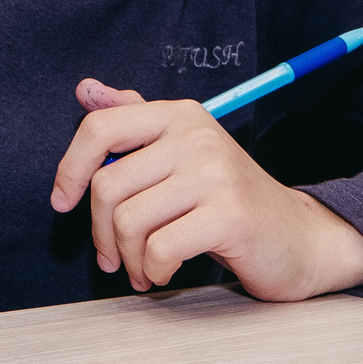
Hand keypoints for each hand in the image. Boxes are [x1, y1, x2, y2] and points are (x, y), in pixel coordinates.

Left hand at [48, 80, 362, 299]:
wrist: (299, 237)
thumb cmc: (230, 201)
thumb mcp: (182, 153)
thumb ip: (135, 122)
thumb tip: (86, 90)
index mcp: (179, 115)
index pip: (100, 128)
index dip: (69, 168)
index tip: (63, 202)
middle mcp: (196, 136)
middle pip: (108, 185)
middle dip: (101, 233)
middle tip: (112, 256)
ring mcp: (215, 173)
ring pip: (129, 221)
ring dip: (128, 258)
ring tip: (142, 269)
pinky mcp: (230, 214)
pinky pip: (160, 248)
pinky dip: (153, 271)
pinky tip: (164, 273)